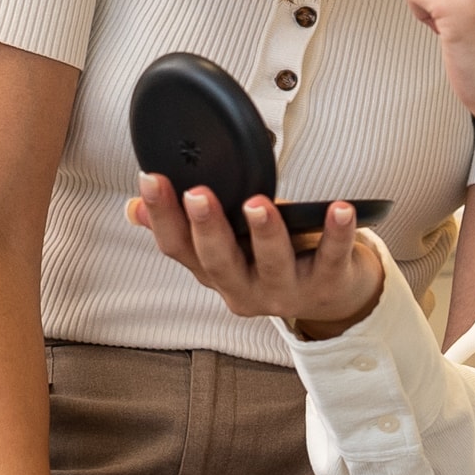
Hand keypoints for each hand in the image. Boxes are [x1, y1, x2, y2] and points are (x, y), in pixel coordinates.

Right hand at [129, 182, 384, 338]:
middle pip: (219, 261)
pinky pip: (331, 257)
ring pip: (272, 263)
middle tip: (198, 195)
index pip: (178, 248)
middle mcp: (243, 287)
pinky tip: (339, 209)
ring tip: (258, 204)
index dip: (162, 216)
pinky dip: (337, 233)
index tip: (152, 178)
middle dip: (207, 228)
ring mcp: (285, 291)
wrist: (332, 296)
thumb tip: (134, 208)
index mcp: (213, 272)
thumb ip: (184, 228)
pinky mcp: (326, 284)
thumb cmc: (272, 260)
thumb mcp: (224, 248)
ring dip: (264, 232)